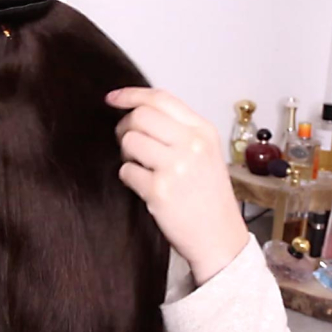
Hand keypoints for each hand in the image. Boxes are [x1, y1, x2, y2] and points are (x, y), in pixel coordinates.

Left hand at [106, 87, 249, 284]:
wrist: (219, 237)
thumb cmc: (208, 196)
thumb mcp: (205, 153)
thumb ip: (178, 130)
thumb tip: (137, 111)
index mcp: (203, 131)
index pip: (161, 98)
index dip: (131, 94)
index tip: (112, 98)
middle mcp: (192, 144)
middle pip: (140, 116)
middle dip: (125, 127)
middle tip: (128, 144)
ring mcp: (176, 167)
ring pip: (129, 141)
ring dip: (126, 155)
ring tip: (141, 167)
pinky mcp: (160, 190)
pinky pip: (126, 171)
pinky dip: (129, 178)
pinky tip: (144, 187)